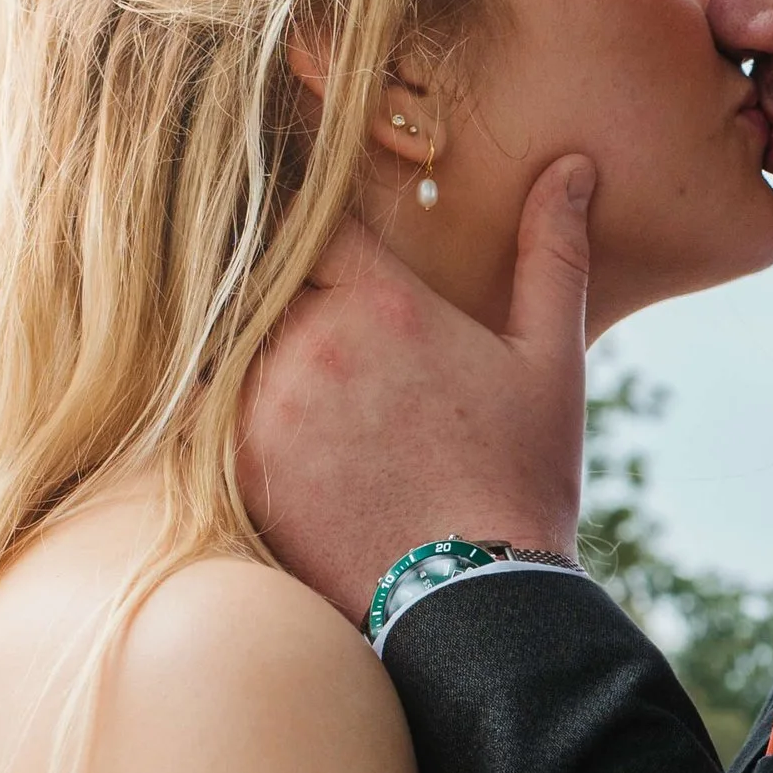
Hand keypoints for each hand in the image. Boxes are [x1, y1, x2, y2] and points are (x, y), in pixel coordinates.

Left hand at [240, 157, 596, 627]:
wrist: (472, 605)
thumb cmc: (519, 482)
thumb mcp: (551, 360)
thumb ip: (551, 254)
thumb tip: (570, 168)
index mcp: (384, 302)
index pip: (312, 214)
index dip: (308, 215)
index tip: (310, 226)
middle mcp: (311, 342)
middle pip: (258, 274)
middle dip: (275, 284)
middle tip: (287, 304)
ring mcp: (264, 405)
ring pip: (223, 340)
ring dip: (246, 345)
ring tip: (278, 375)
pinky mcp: (235, 464)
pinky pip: (202, 409)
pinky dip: (219, 406)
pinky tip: (256, 424)